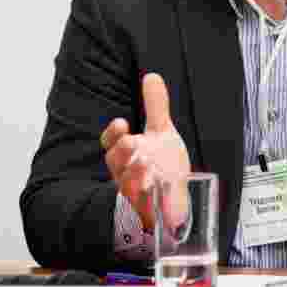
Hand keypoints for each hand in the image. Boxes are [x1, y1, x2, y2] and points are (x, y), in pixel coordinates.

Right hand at [100, 73, 191, 230]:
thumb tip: (152, 76)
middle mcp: (126, 172)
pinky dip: (146, 196)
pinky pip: (141, 205)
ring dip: (134, 173)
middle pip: (115, 163)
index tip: (121, 123)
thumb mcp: (162, 133)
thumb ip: (156, 107)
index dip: (113, 134)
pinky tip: (153, 187)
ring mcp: (135, 192)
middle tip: (131, 141)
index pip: (112, 143)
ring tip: (144, 163)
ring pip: (126, 183)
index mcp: (127, 154)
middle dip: (122, 152)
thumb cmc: (163, 165)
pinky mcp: (146, 210)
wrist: (174, 201)